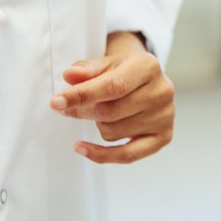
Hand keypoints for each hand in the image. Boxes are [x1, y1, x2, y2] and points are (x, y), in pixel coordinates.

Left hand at [50, 31, 176, 164]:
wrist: (145, 81)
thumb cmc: (122, 72)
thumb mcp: (104, 64)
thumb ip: (86, 69)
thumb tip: (70, 76)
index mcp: (148, 66)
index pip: (113, 86)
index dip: (82, 96)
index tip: (56, 102)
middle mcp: (162, 91)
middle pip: (110, 112)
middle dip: (82, 112)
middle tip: (66, 108)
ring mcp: (165, 116)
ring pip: (113, 132)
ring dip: (97, 125)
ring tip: (100, 113)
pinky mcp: (163, 137)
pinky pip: (127, 155)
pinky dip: (101, 154)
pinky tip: (82, 148)